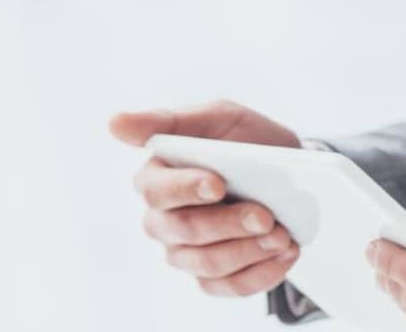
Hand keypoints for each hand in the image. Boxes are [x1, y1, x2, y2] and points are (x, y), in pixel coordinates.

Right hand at [109, 99, 304, 297]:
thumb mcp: (217, 118)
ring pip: (206, 263)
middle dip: (228, 223)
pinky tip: (285, 253)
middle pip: (183, 231)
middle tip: (266, 216)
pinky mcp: (211, 276)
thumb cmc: (243, 140)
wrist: (290, 171)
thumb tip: (114, 123)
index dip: (186, 189)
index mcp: (157, 179)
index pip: (156, 191)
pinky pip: (228, 286)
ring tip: (282, 236)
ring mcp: (185, 251)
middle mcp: (163, 220)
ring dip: (249, 250)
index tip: (218, 184)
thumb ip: (169, 122)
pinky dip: (261, 273)